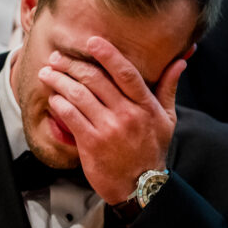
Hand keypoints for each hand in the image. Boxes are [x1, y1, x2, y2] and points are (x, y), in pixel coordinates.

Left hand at [38, 36, 185, 203]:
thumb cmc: (152, 150)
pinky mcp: (92, 143)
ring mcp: (108, 129)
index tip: (92, 42)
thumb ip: (169, 88)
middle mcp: (127, 114)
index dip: (108, 55)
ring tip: (48, 73)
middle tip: (57, 57)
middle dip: (71, 65)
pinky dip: (59, 104)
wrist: (140, 186)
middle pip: (95, 80)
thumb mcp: (167, 119)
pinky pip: (71, 117)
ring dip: (59, 81)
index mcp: (145, 105)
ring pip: (78, 95)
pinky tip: (54, 98)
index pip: (125, 73)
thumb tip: (180, 62)